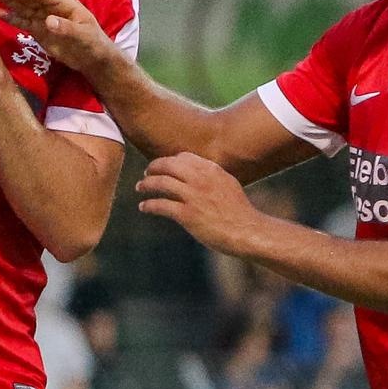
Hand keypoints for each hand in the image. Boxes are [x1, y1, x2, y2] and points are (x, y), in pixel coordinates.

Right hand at [0, 0, 126, 79]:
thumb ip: (66, 28)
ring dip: (8, 1)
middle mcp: (51, 7)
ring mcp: (43, 18)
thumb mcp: (83, 36)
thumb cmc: (93, 44)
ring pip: (23, 7)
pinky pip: (22, 21)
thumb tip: (48, 20)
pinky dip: (10, 17)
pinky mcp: (39, 30)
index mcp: (63, 2)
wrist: (93, 59)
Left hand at [136, 153, 271, 257]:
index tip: (162, 167)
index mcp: (212, 170)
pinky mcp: (187, 215)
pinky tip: (143, 207)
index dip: (169, 161)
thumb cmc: (239, 212)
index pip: (183, 157)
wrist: (247, 231)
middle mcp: (201, 179)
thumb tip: (196, 173)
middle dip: (153, 167)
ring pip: (161, 183)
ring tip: (140, 188)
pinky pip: (160, 205)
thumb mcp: (228, 185)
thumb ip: (211, 176)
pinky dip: (148, 205)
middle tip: (146, 173)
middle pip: (168, 165)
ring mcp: (193, 196)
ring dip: (146, 185)